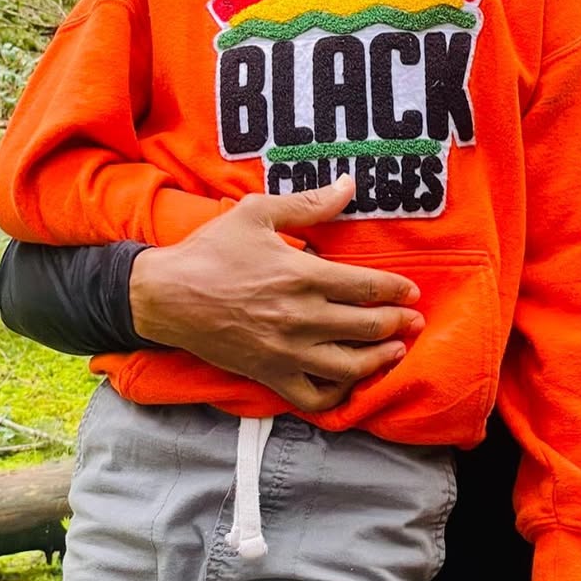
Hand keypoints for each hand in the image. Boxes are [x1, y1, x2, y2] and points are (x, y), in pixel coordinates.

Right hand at [128, 175, 423, 410]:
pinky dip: (338, 394)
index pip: (368, 287)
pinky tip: (350, 382)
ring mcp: (286, 352)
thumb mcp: (258, 213)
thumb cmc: (211, 250)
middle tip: (415, 320)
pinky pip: (314, 396)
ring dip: (381, 360)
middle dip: (399, 324)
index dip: (398, 290)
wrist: (165, 296)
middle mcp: (301, 317)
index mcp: (303, 275)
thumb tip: (349, 185)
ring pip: (349, 367)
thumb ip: (309, 203)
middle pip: (368, 327)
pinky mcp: (269, 375)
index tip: (412, 291)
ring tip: (396, 351)